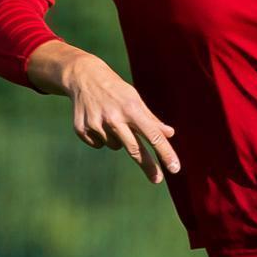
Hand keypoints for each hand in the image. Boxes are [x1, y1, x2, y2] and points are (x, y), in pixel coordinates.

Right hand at [63, 52, 180, 184]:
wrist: (84, 77)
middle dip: (148, 166)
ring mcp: (96, 124)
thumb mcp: (135, 99)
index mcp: (131, 108)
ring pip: (115, 146)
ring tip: (111, 120)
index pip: (152, 135)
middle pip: (135, 149)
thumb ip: (151, 119)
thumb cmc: (116, 89)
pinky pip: (98, 144)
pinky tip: (97, 121)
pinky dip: (101, 137)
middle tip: (157, 179)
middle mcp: (114, 118)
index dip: (165, 153)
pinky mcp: (81, 129)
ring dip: (118, 139)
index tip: (174, 168)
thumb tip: (169, 134)